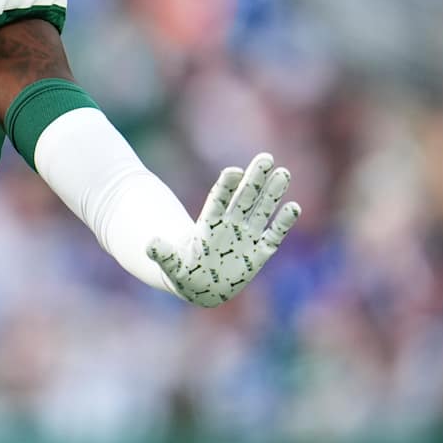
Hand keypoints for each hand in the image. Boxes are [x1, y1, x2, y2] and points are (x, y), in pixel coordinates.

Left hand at [147, 153, 300, 307]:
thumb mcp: (170, 265)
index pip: (218, 201)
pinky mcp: (259, 252)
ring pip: (261, 211)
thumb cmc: (184, 271)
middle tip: (266, 158)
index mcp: (208, 226)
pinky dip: (283, 222)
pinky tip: (294, 206)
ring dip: (272, 193)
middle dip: (254, 179)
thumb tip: (149, 244)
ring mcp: (246, 237)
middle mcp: (230, 226)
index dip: (225, 187)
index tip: (233, 171)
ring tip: (283, 173)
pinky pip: (274, 235)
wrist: (201, 283)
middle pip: (243, 198)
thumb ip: (163, 255)